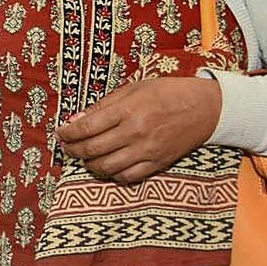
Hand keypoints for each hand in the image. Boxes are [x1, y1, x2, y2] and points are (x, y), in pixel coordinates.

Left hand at [55, 77, 220, 184]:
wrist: (206, 108)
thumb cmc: (167, 93)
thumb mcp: (133, 88)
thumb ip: (103, 105)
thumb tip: (75, 119)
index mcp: (128, 110)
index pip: (86, 127)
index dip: (67, 133)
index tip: (60, 133)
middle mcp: (136, 132)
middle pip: (92, 149)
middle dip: (73, 150)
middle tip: (67, 147)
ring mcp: (147, 151)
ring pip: (107, 167)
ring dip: (89, 165)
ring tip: (84, 158)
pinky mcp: (157, 163)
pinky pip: (128, 177)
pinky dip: (112, 174)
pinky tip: (107, 166)